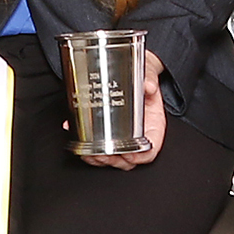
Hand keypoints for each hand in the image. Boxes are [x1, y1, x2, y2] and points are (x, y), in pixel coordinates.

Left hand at [79, 52, 168, 167]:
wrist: (135, 72)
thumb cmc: (144, 77)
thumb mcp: (148, 75)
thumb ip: (149, 79)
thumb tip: (148, 86)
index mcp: (153, 126)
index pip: (150, 150)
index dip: (139, 156)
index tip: (128, 154)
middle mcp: (140, 135)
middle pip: (129, 160)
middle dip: (114, 161)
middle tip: (101, 155)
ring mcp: (124, 137)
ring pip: (114, 159)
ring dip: (100, 160)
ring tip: (88, 154)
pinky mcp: (109, 135)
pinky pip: (101, 150)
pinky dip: (89, 152)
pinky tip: (79, 146)